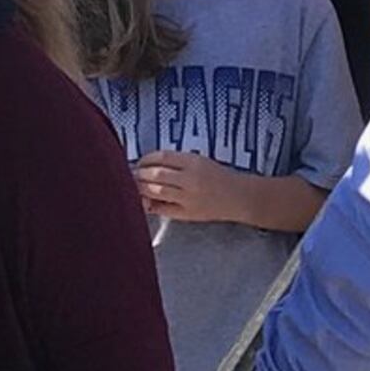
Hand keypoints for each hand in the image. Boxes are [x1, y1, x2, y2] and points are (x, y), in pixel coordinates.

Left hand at [135, 150, 249, 224]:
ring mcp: (188, 197)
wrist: (238, 197)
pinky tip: (145, 201)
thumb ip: (177, 163)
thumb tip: (149, 166)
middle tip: (131, 174)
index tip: (140, 162)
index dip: (146, 159)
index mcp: (194, 162)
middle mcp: (190, 179)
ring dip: (141, 188)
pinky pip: (163, 208)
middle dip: (139, 174)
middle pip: (156, 174)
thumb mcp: (200, 161)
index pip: (162, 157)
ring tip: (135, 186)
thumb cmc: (218, 177)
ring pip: (156, 191)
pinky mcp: (187, 213)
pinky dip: (151, 204)